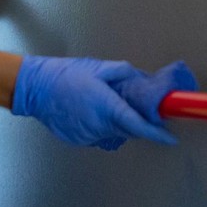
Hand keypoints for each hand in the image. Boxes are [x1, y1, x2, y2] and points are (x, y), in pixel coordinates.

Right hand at [11, 56, 197, 150]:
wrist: (36, 88)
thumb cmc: (65, 75)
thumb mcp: (99, 67)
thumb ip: (124, 73)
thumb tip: (142, 79)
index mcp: (107, 107)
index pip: (138, 125)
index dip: (157, 133)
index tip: (169, 137)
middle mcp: (99, 125)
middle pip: (128, 130)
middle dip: (136, 121)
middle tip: (134, 106)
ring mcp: (88, 135)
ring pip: (113, 133)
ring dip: (116, 122)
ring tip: (102, 102)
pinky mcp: (78, 139)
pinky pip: (98, 134)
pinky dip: (100, 125)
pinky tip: (89, 110)